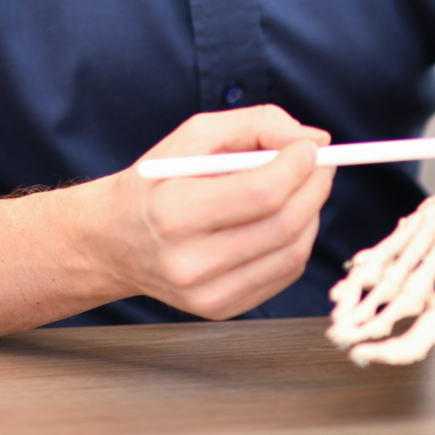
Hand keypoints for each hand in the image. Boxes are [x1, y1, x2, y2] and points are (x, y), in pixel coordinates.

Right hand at [92, 107, 333, 319]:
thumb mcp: (192, 136)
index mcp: (173, 212)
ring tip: (300, 188)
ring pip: (292, 252)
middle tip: (320, 163)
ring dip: (311, 213)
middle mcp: (189, 261)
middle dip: (314, 187)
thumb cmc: (155, 182)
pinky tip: (282, 219)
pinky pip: (284, 273)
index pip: (259, 193)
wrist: (114, 241)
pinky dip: (297, 239)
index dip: (297, 166)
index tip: (311, 147)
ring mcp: (207, 293)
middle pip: (283, 225)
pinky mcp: (222, 309)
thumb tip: (315, 139)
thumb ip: (255, 125)